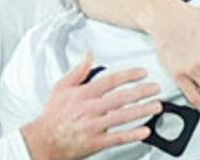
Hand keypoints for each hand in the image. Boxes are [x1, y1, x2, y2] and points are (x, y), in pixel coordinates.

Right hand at [22, 55, 162, 159]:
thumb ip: (79, 71)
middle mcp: (90, 109)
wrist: (43, 141)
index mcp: (83, 94)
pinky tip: (145, 131)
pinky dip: (133, 134)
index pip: (111, 80)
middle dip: (142, 91)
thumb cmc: (53, 116)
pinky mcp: (96, 142)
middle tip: (156, 88)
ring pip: (123, 116)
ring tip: (156, 106)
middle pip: (121, 97)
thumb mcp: (61, 88)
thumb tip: (89, 56)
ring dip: (142, 110)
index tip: (143, 73)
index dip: (129, 75)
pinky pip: (118, 138)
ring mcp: (94, 126)